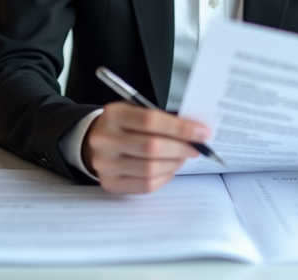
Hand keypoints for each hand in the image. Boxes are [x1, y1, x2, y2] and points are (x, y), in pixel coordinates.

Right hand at [81, 102, 208, 193]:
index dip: (180, 128)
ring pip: (150, 169)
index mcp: (113, 114)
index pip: (151, 121)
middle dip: (180, 148)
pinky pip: (146, 185)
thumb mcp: (137, 111)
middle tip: (195, 148)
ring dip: (174, 164)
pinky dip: (164, 177)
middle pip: (151, 147)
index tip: (202, 133)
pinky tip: (169, 168)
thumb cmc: (125, 125)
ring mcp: (105, 164)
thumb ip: (162, 119)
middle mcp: (105, 139)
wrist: (96, 142)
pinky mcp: (110, 183)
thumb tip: (195, 132)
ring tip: (182, 157)